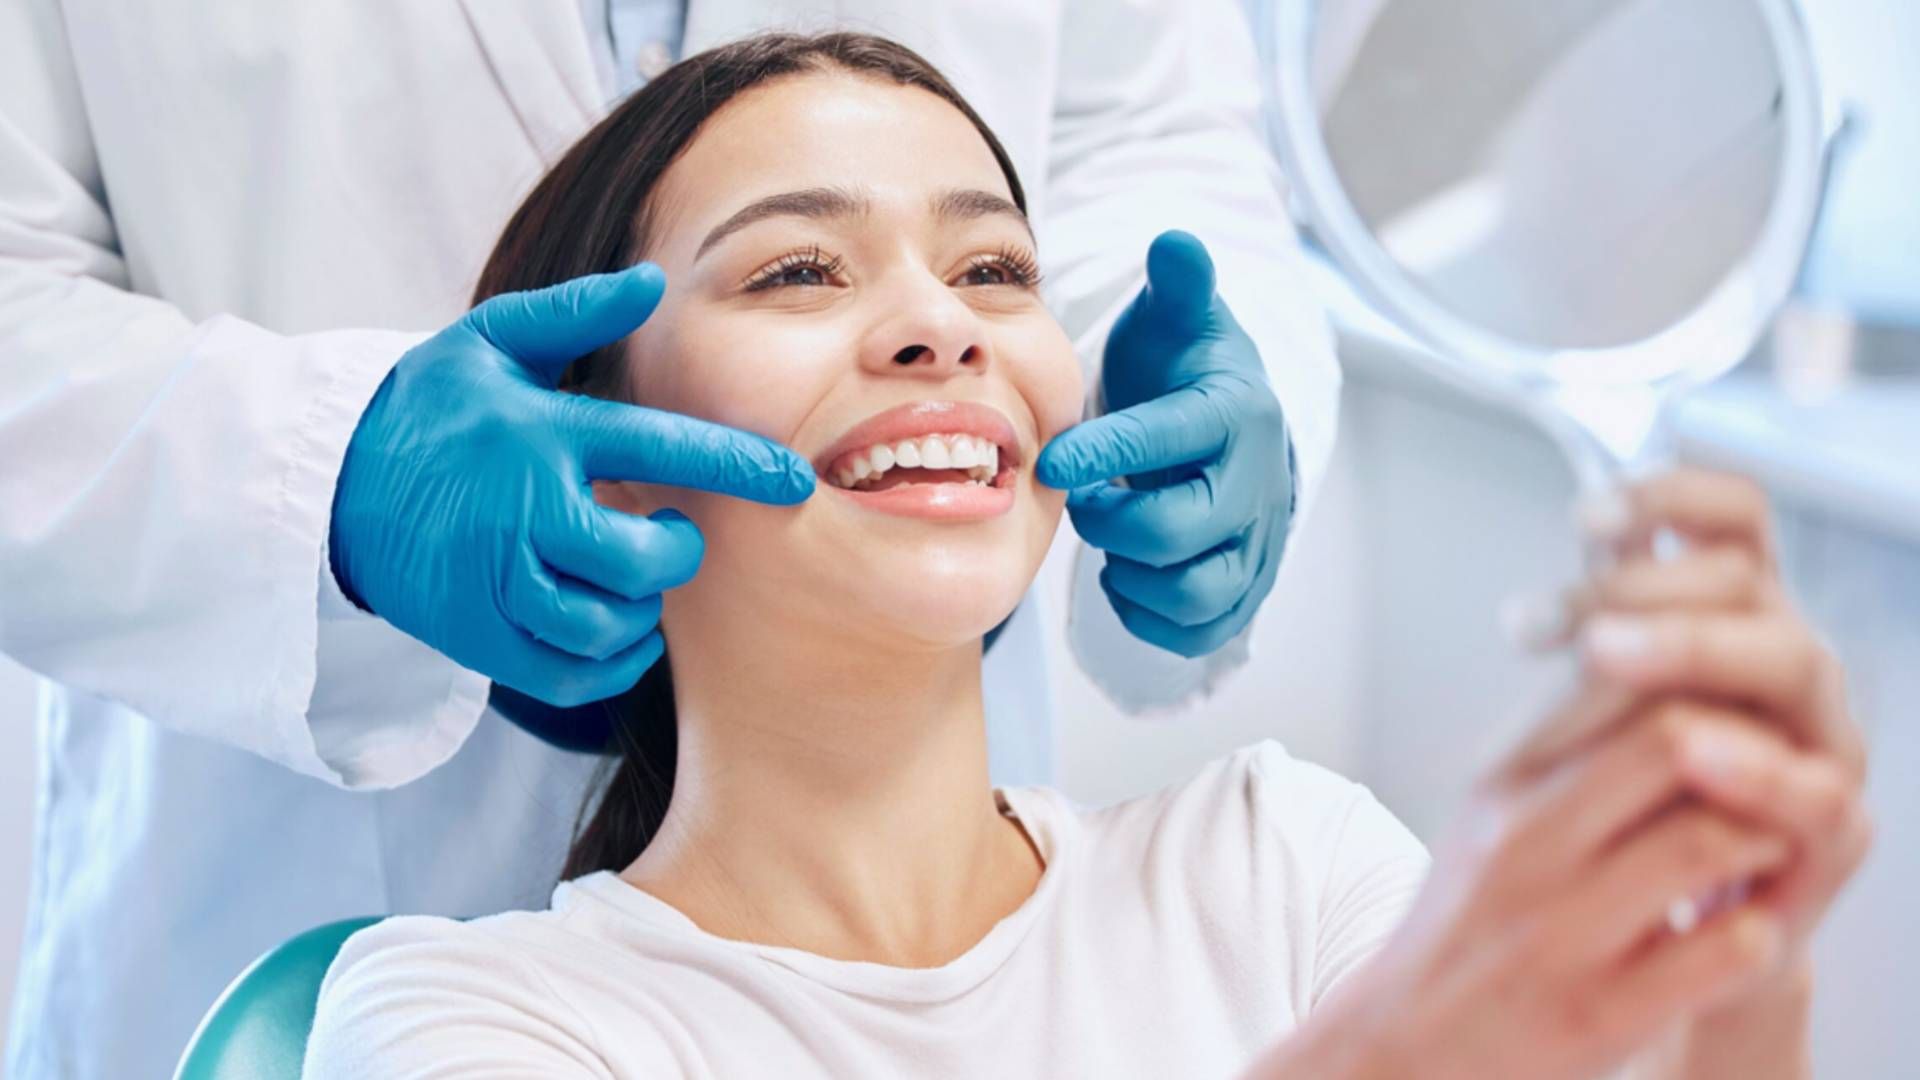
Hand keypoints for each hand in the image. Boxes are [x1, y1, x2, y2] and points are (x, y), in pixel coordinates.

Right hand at [330, 265, 812, 718]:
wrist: (326, 483)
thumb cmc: (429, 406)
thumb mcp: (489, 341)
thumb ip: (574, 313)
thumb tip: (650, 281)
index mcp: (539, 434)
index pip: (659, 447)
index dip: (736, 465)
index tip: (794, 481)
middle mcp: (519, 511)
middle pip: (639, 559)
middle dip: (676, 551)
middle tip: (670, 534)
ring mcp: (493, 581)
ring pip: (604, 624)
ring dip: (643, 611)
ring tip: (634, 579)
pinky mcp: (475, 637)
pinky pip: (567, 675)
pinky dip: (610, 664)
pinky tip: (618, 630)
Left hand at [1035, 231, 1293, 658]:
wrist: (1230, 426)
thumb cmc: (1185, 370)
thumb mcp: (1178, 319)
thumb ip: (1177, 285)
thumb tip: (1174, 241)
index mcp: (1234, 414)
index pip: (1172, 438)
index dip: (1109, 452)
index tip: (1052, 459)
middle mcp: (1255, 485)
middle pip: (1178, 530)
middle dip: (1111, 520)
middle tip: (1083, 498)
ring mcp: (1254, 544)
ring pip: (1196, 592)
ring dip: (1133, 573)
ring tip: (1109, 536)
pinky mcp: (1243, 588)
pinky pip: (1200, 629)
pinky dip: (1152, 616)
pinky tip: (1124, 576)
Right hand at [1255, 473, 1869, 1079]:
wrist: (1405, 1047)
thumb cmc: (1470, 925)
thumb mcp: (1494, 817)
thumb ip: (1567, 749)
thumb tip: (1656, 670)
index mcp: (1503, 787)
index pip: (1619, 677)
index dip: (1702, 684)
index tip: (1735, 714)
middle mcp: (1523, 847)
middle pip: (1673, 741)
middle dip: (1749, 753)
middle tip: (1773, 780)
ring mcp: (1560, 932)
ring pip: (1707, 840)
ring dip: (1766, 844)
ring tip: (1761, 855)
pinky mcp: (1598, 1016)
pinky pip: (1723, 952)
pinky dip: (1756, 936)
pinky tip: (1741, 933)